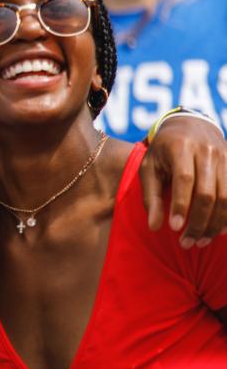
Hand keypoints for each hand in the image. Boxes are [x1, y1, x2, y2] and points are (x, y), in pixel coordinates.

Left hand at [140, 115, 226, 245]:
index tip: (174, 228)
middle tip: (187, 243)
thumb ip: (150, 196)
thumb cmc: (163, 151)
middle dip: (198, 222)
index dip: (180, 205)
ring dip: (215, 223)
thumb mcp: (148, 168)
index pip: (184, 179)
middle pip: (207, 192)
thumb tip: (154, 227)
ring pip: (226, 196)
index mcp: (180, 147)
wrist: (189, 126)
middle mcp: (207, 150)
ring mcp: (225, 156)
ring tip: (201, 241)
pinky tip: (219, 231)